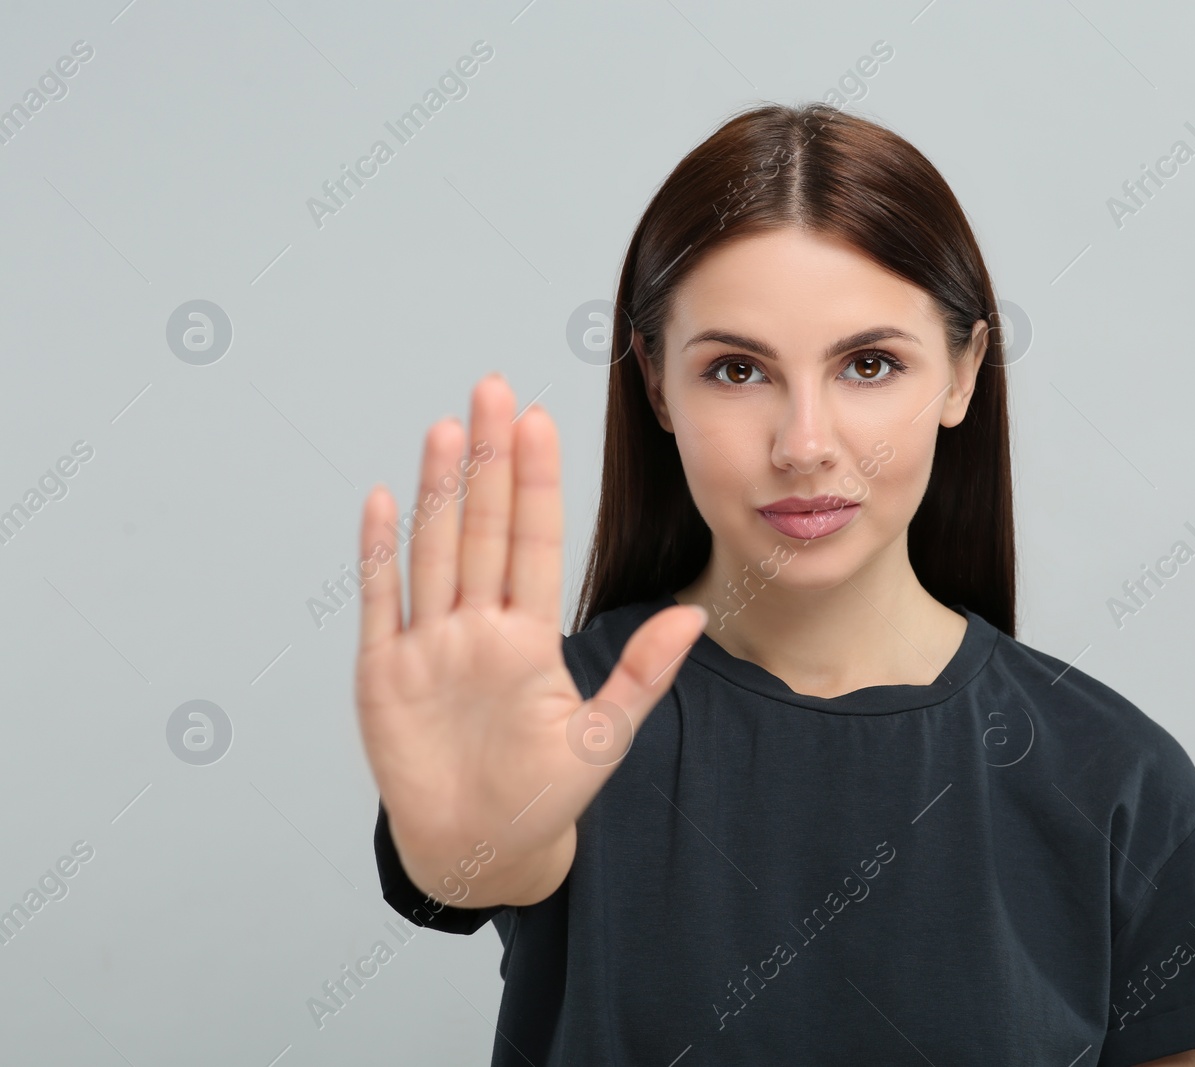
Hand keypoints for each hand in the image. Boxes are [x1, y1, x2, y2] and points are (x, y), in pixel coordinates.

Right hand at [353, 373, 706, 905]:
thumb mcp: (603, 738)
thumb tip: (694, 617)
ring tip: (446, 428)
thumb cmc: (542, 795)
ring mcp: (428, 646)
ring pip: (434, 552)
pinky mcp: (384, 674)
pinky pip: (382, 603)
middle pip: (482, 528)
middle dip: (487, 461)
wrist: (478, 849)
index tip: (540, 422)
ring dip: (437, 491)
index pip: (534, 542)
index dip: (535, 483)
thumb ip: (642, 675)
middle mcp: (477, 627)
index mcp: (528, 638)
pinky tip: (384, 499)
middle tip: (493, 389)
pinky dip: (380, 555)